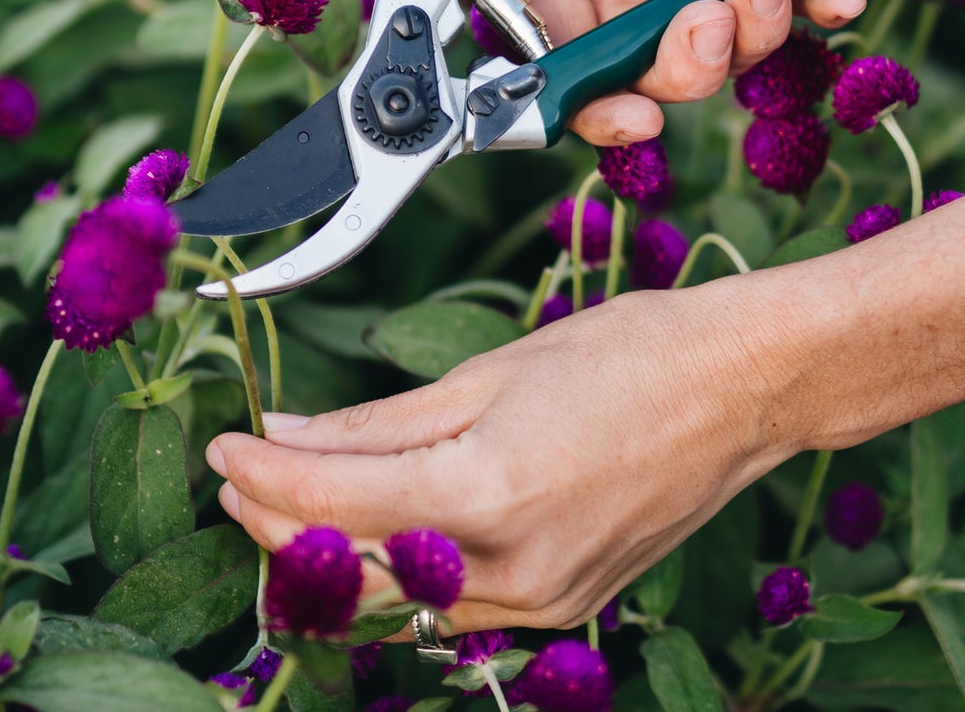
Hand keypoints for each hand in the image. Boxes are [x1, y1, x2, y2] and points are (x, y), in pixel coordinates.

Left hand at [207, 280, 792, 632]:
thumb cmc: (629, 354)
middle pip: (348, 574)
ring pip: (395, 605)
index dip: (260, 474)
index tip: (225, 443)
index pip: (331, 503)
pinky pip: (453, 610)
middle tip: (242, 474)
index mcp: (486, 494)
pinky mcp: (564, 608)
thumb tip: (290, 433)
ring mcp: (541, 604)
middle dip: (278, 526)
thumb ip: (380, 421)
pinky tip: (380, 530)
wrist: (740, 388)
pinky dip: (400, 575)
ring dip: (331, 560)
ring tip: (294, 502)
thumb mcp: (491, 370)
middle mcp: (510, 571)